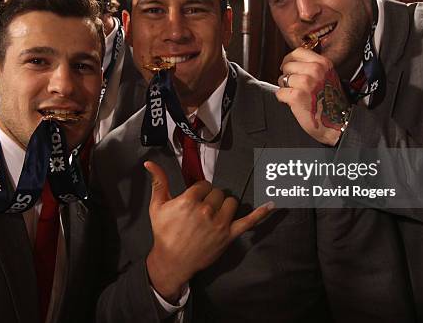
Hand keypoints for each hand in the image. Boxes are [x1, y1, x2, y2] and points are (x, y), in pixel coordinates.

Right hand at [144, 161, 272, 302]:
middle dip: (210, 199)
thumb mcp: (157, 206)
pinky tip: (272, 204)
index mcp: (189, 200)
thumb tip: (149, 162)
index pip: (204, 185)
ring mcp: (219, 223)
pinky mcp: (228, 235)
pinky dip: (260, 213)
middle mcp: (206, 210)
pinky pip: (248, 221)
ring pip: (230, 202)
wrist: (172, 261)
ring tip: (214, 215)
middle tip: (201, 211)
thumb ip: (158, 182)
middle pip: (217, 193)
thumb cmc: (164, 233)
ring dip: (224, 206)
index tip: (194, 200)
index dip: (199, 191)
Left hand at [276, 47, 349, 145]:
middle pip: (287, 66)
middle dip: (288, 76)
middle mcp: (315, 70)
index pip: (298, 52)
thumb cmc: (332, 103)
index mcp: (323, 64)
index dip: (289, 60)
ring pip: (282, 79)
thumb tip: (293, 64)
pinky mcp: (296, 96)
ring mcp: (306, 82)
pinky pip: (280, 93)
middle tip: (295, 86)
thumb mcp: (328, 77)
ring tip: (296, 95)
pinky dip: (284, 99)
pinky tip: (294, 103)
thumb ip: (313, 67)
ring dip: (285, 88)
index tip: (288, 67)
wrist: (338, 122)